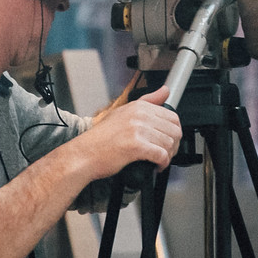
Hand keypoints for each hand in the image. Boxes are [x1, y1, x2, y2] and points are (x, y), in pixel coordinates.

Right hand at [66, 86, 180, 179]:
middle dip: (173, 145)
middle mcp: (139, 115)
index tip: (167, 140)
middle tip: (164, 153)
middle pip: (174, 130)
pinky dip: (162, 164)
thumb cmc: (100, 139)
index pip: (172, 116)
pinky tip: (155, 166)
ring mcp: (138, 130)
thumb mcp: (123, 113)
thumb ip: (147, 101)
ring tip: (158, 160)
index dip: (173, 132)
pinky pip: (161, 155)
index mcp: (138, 107)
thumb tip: (165, 91)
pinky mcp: (136, 147)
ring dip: (168, 156)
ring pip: (169, 144)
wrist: (83, 155)